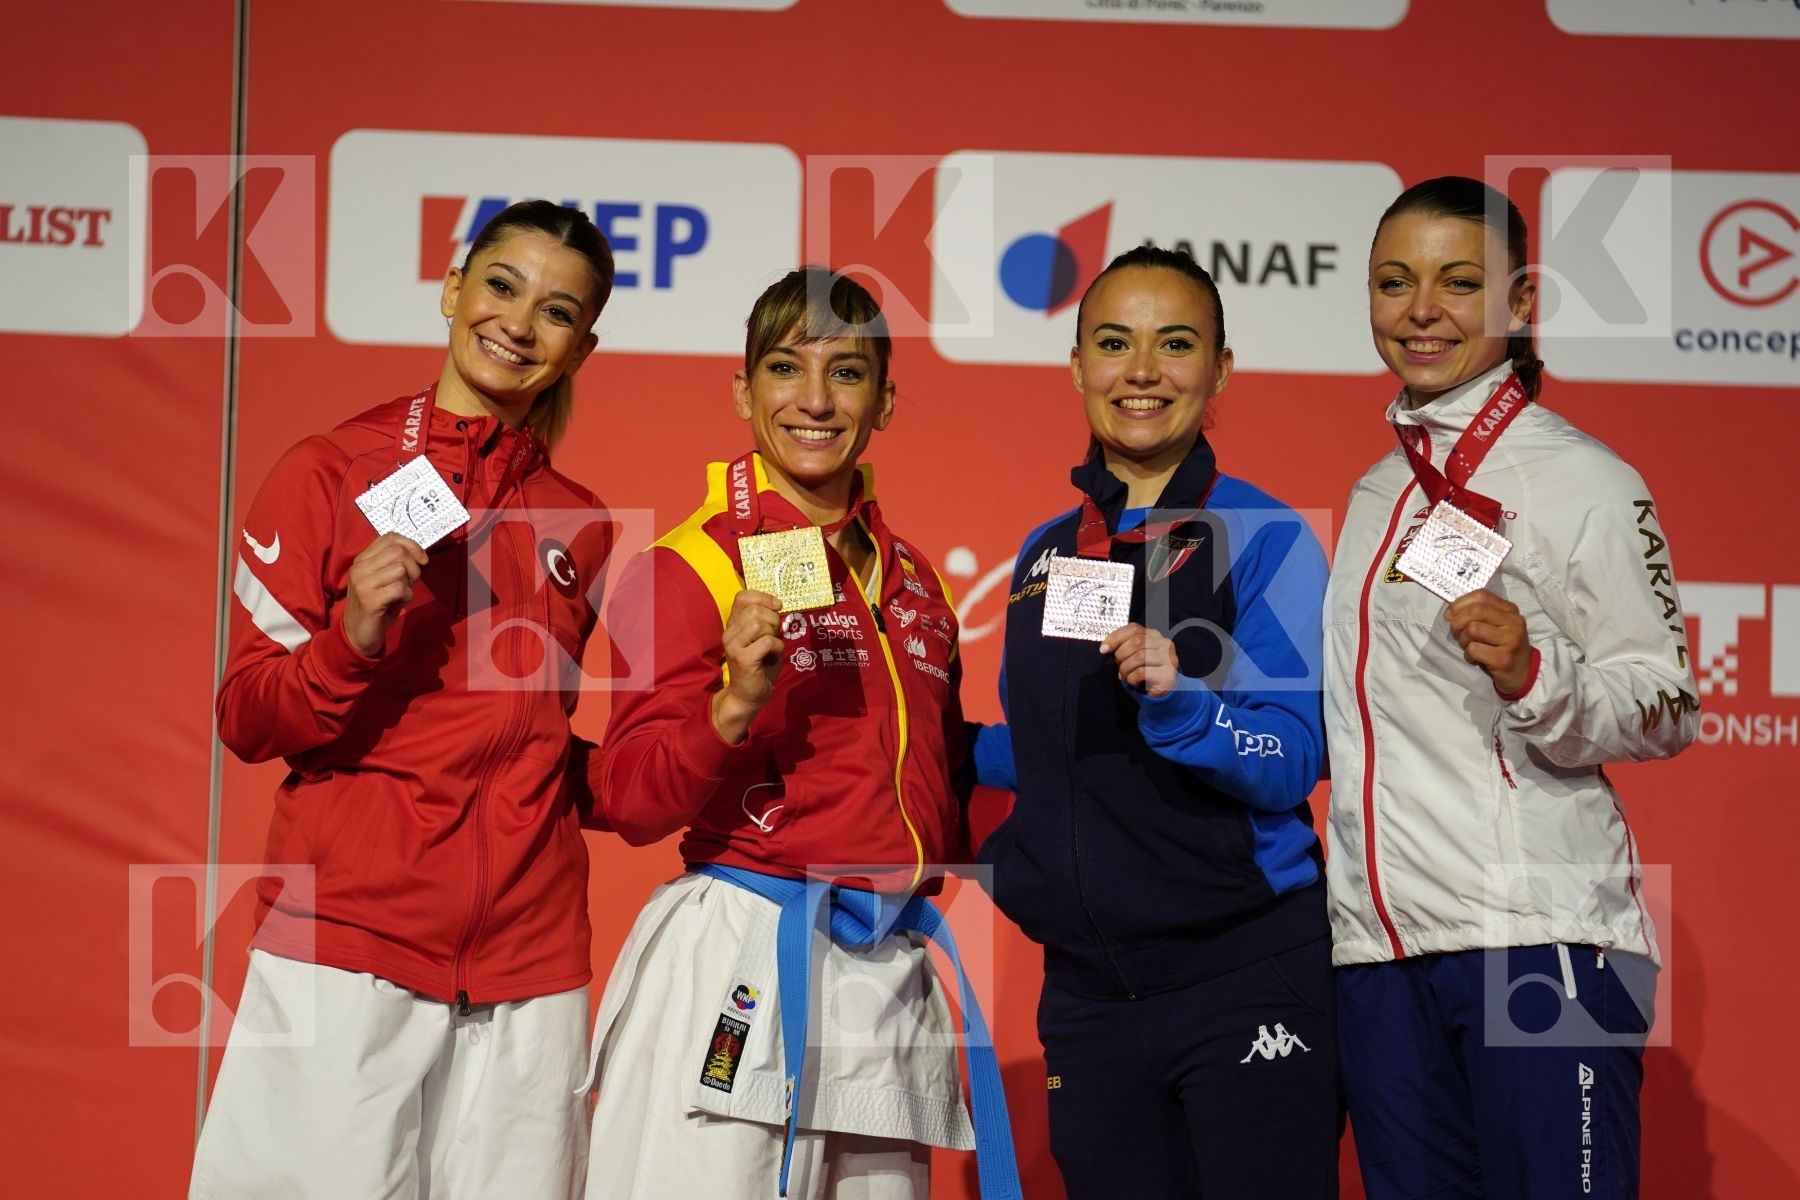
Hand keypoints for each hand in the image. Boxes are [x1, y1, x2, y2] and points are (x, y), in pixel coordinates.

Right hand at [342, 534, 427, 656]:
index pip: (390, 537)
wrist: (357, 634)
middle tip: (410, 582)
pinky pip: (400, 588)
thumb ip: (396, 564)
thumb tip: (420, 555)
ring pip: (401, 569)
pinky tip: (399, 603)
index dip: (412, 545)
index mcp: (363, 559)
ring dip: (410, 584)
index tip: (422, 560)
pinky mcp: (369, 599)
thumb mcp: (384, 579)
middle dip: (414, 567)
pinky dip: (407, 596)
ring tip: (400, 594)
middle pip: (399, 552)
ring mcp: (362, 583)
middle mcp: (360, 567)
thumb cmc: (376, 605)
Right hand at [711, 590, 781, 743]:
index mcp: (733, 625)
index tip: (776, 605)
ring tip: (772, 646)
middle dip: (772, 619)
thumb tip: (778, 606)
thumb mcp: (762, 639)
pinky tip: (773, 657)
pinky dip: (777, 648)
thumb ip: (765, 622)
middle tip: (775, 633)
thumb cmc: (759, 666)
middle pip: (754, 610)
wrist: (748, 695)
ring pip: (759, 624)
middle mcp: (729, 633)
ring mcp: (733, 646)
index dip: (762, 597)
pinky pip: (768, 642)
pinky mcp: (742, 659)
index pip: (742, 597)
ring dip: (773, 634)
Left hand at [1099, 623, 1178, 697]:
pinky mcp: (1167, 674)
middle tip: (1119, 665)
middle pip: (1136, 641)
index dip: (1116, 637)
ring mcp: (1168, 659)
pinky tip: (1134, 682)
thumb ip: (1125, 646)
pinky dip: (1132, 678)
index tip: (1104, 649)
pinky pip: (1142, 672)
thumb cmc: (1146, 671)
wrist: (1164, 691)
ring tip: (1125, 675)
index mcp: (1154, 635)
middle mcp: (1164, 644)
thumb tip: (1106, 647)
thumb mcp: (1135, 655)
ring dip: (1126, 668)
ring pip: (1139, 657)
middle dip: (1121, 655)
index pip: (1134, 628)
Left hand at [1446, 588, 1531, 695]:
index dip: (1460, 603)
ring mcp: (1511, 640)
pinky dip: (1468, 655)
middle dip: (1458, 622)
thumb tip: (1450, 612)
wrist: (1522, 673)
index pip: (1482, 595)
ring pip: (1472, 630)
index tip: (1450, 614)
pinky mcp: (1503, 658)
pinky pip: (1474, 649)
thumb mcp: (1494, 626)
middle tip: (1457, 634)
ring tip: (1470, 647)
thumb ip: (1476, 615)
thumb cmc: (1502, 647)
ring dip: (1463, 640)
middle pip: (1475, 611)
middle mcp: (1513, 622)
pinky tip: (1476, 659)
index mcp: (1509, 610)